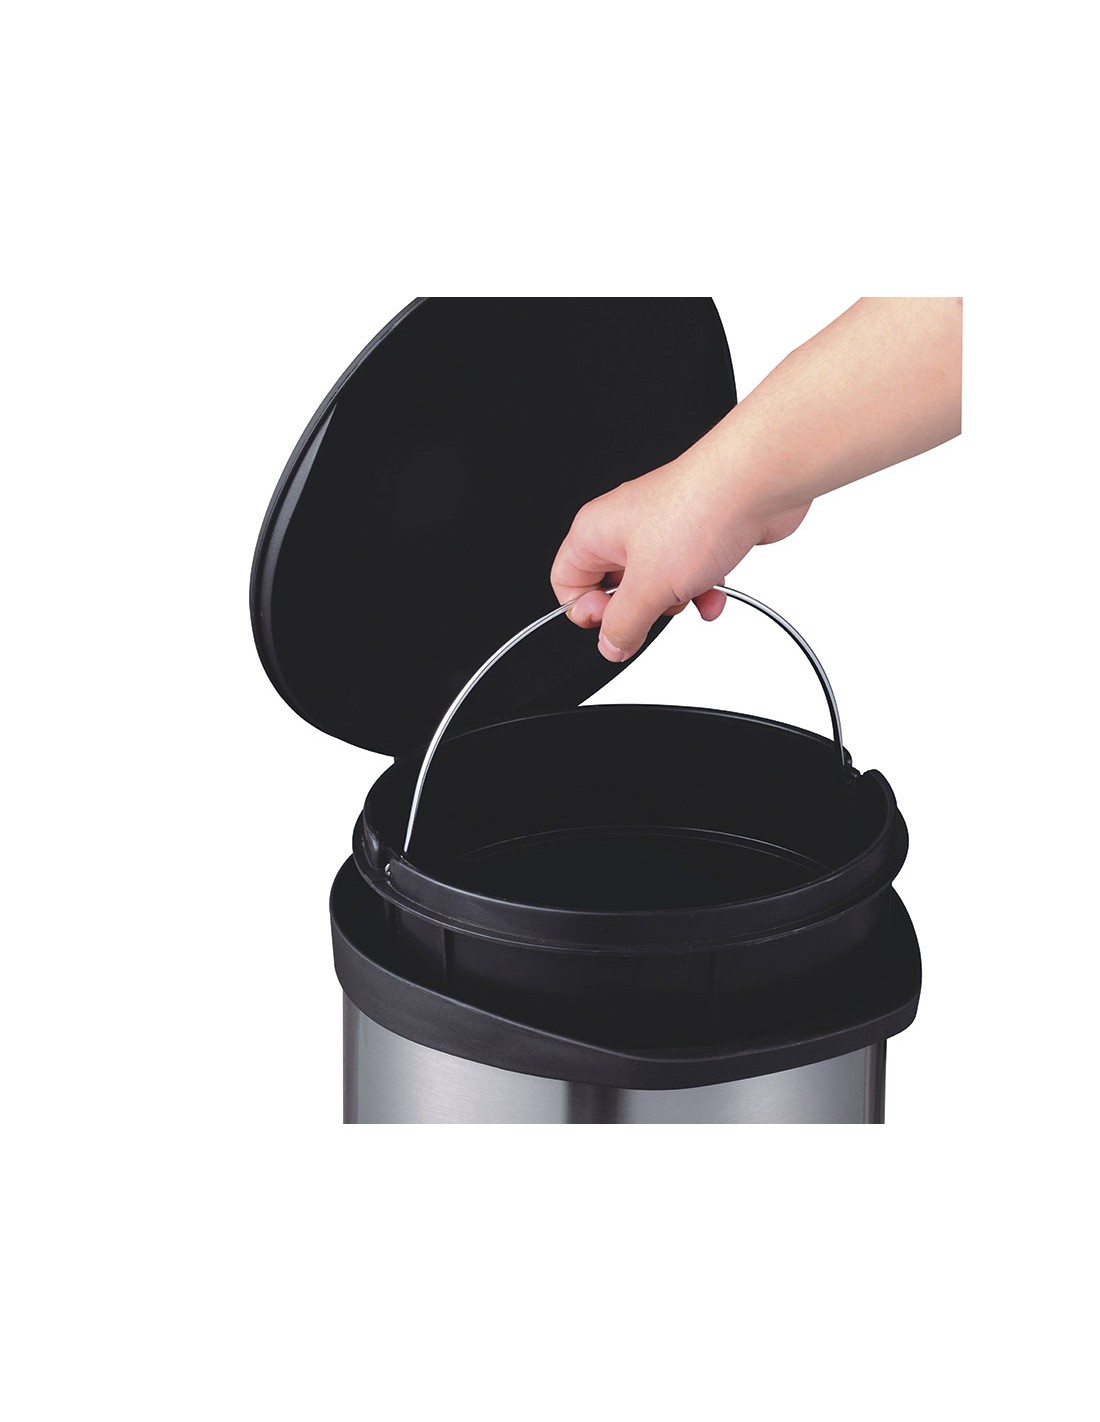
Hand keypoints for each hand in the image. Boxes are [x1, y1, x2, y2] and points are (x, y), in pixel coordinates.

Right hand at [550, 453, 808, 661]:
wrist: (757, 482)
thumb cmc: (699, 511)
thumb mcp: (649, 587)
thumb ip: (624, 624)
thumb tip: (611, 645)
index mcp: (595, 531)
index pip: (566, 583)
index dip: (588, 612)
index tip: (616, 623)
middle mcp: (624, 526)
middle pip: (613, 588)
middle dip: (640, 608)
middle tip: (657, 606)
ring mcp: (661, 530)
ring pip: (655, 585)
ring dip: (676, 602)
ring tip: (690, 593)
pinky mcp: (695, 534)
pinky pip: (688, 575)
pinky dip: (701, 590)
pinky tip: (715, 592)